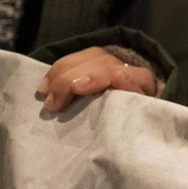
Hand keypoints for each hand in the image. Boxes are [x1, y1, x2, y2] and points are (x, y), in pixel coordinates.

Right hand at [36, 47, 156, 113]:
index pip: (120, 74)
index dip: (96, 78)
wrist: (131, 110)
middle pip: (95, 64)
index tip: (77, 88)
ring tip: (45, 96)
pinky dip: (55, 72)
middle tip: (51, 105)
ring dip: (58, 76)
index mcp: (142, 81)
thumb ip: (125, 120)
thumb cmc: (129, 122)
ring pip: (82, 58)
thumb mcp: (132, 123)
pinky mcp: (94, 58)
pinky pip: (72, 59)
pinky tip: (45, 87)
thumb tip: (113, 129)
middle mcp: (127, 66)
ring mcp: (109, 59)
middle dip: (68, 81)